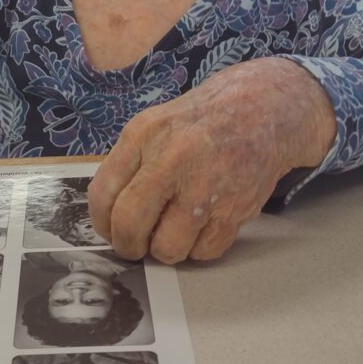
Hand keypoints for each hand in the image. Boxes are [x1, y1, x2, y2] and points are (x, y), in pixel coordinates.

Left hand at [88, 58, 335, 264]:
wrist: (261, 111)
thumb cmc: (200, 122)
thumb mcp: (153, 125)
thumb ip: (128, 164)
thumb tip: (109, 214)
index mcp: (142, 137)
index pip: (103, 194)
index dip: (102, 222)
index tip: (110, 228)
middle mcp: (171, 161)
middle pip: (130, 225)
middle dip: (127, 245)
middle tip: (135, 245)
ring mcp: (204, 188)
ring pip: (166, 248)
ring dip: (165, 250)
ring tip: (172, 232)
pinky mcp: (234, 209)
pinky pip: (203, 252)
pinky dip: (198, 248)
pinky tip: (201, 226)